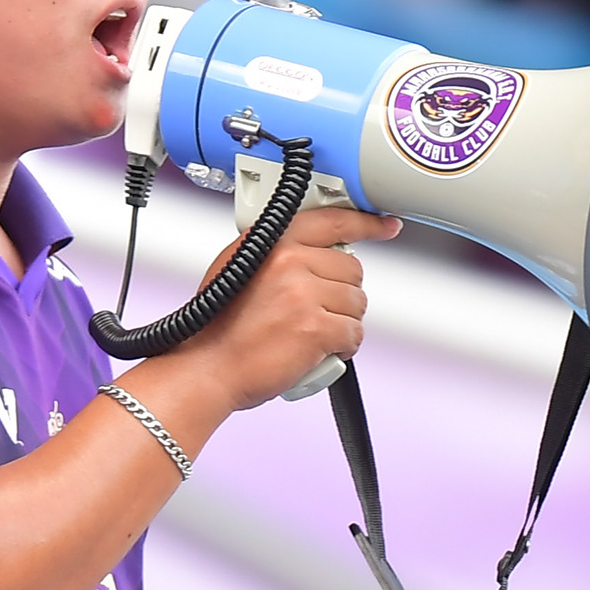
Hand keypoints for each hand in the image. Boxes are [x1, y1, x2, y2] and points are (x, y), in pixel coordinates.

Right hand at [172, 207, 392, 413]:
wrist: (205, 368)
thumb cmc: (217, 327)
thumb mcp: (238, 268)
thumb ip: (276, 254)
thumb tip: (314, 252)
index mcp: (272, 240)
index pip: (332, 221)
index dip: (365, 224)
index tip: (385, 226)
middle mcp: (288, 260)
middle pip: (351, 268)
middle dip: (341, 293)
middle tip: (316, 312)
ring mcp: (303, 293)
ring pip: (356, 303)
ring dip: (342, 322)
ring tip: (311, 334)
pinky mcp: (316, 327)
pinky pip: (354, 333)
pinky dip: (343, 346)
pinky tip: (320, 351)